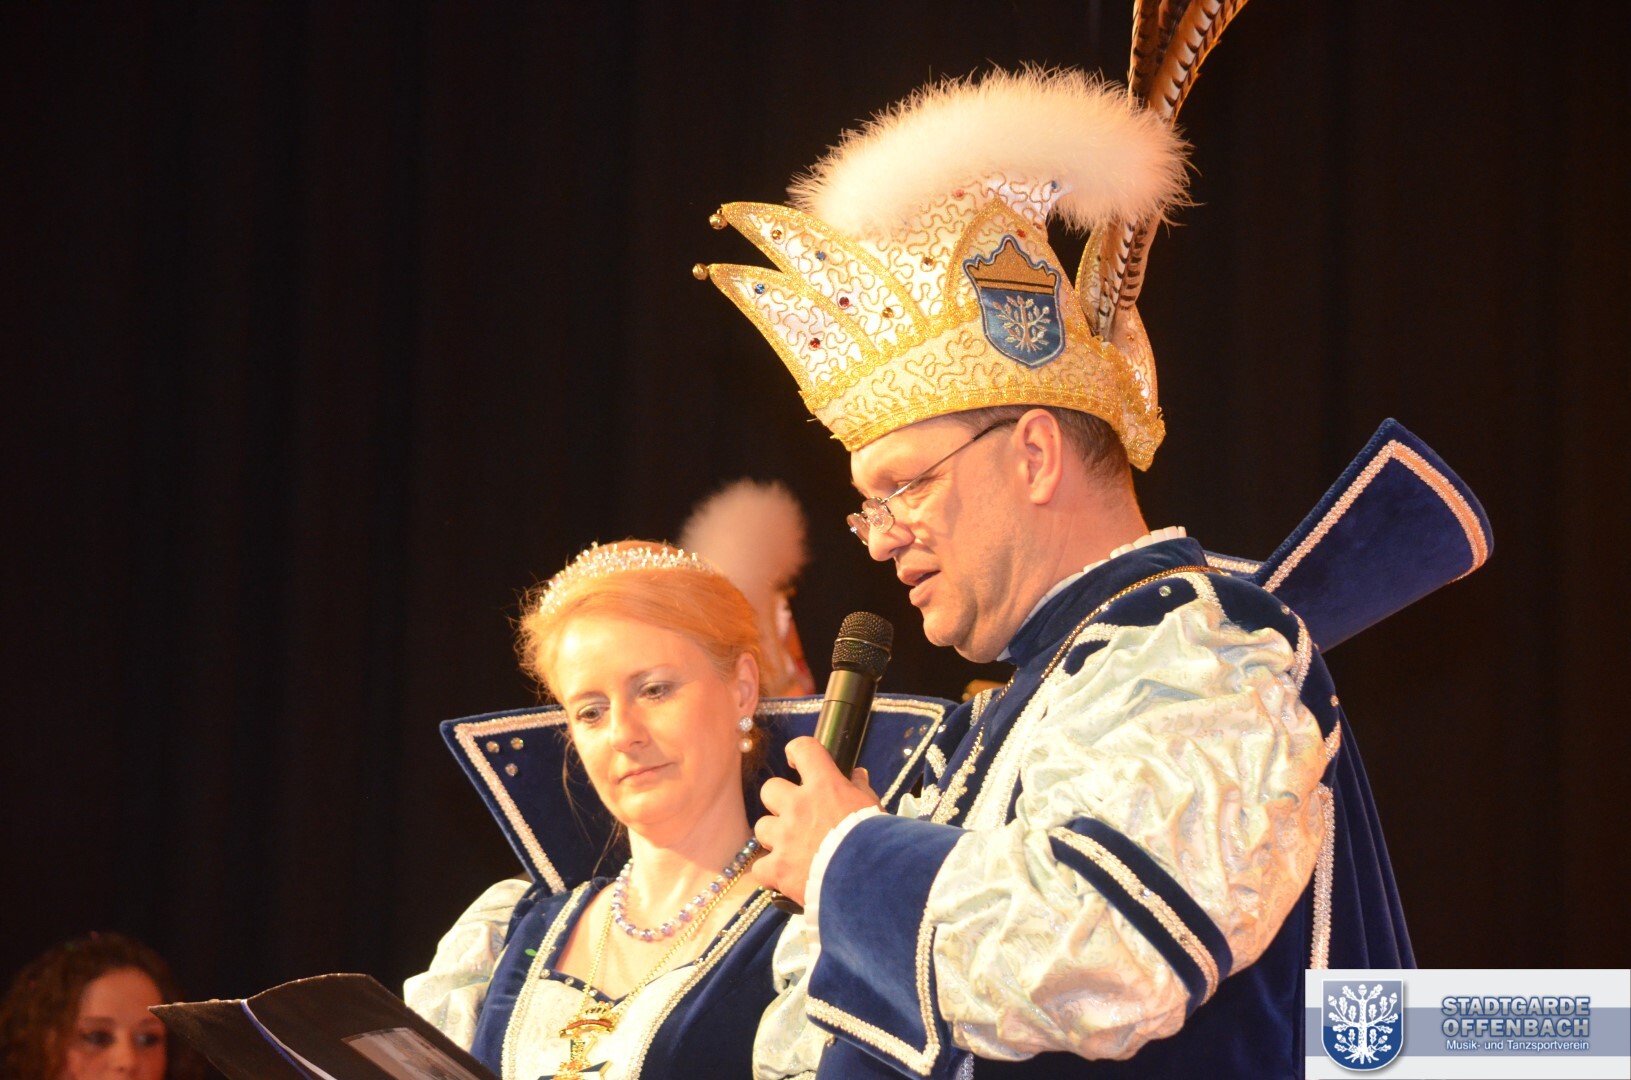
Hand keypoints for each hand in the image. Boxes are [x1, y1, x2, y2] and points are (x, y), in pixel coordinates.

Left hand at [751, 737, 878, 906]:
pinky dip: (770, 873)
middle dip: (778, 801)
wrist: (869, 880)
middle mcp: (798, 806)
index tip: (796, 761)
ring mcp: (784, 837)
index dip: (797, 751)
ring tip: (792, 850)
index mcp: (824, 787)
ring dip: (774, 837)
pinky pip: (760, 868)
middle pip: (770, 789)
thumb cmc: (877, 840)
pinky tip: (784, 878)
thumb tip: (857, 775)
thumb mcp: (873, 808)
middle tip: (794, 816)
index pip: (804, 749)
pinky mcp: (778, 868)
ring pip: (762, 827)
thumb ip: (860, 789)